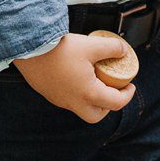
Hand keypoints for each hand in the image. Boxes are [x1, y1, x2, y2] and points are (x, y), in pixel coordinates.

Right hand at [13, 33, 139, 122]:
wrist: (29, 48)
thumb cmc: (59, 48)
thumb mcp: (92, 45)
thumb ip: (112, 48)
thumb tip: (124, 50)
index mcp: (88, 93)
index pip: (115, 103)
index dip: (127, 95)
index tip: (130, 86)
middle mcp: (73, 102)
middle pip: (96, 115)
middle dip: (108, 106)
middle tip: (112, 90)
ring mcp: (59, 100)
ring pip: (80, 109)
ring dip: (91, 100)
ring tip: (94, 81)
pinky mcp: (49, 94)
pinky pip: (67, 100)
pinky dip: (76, 93)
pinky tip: (76, 77)